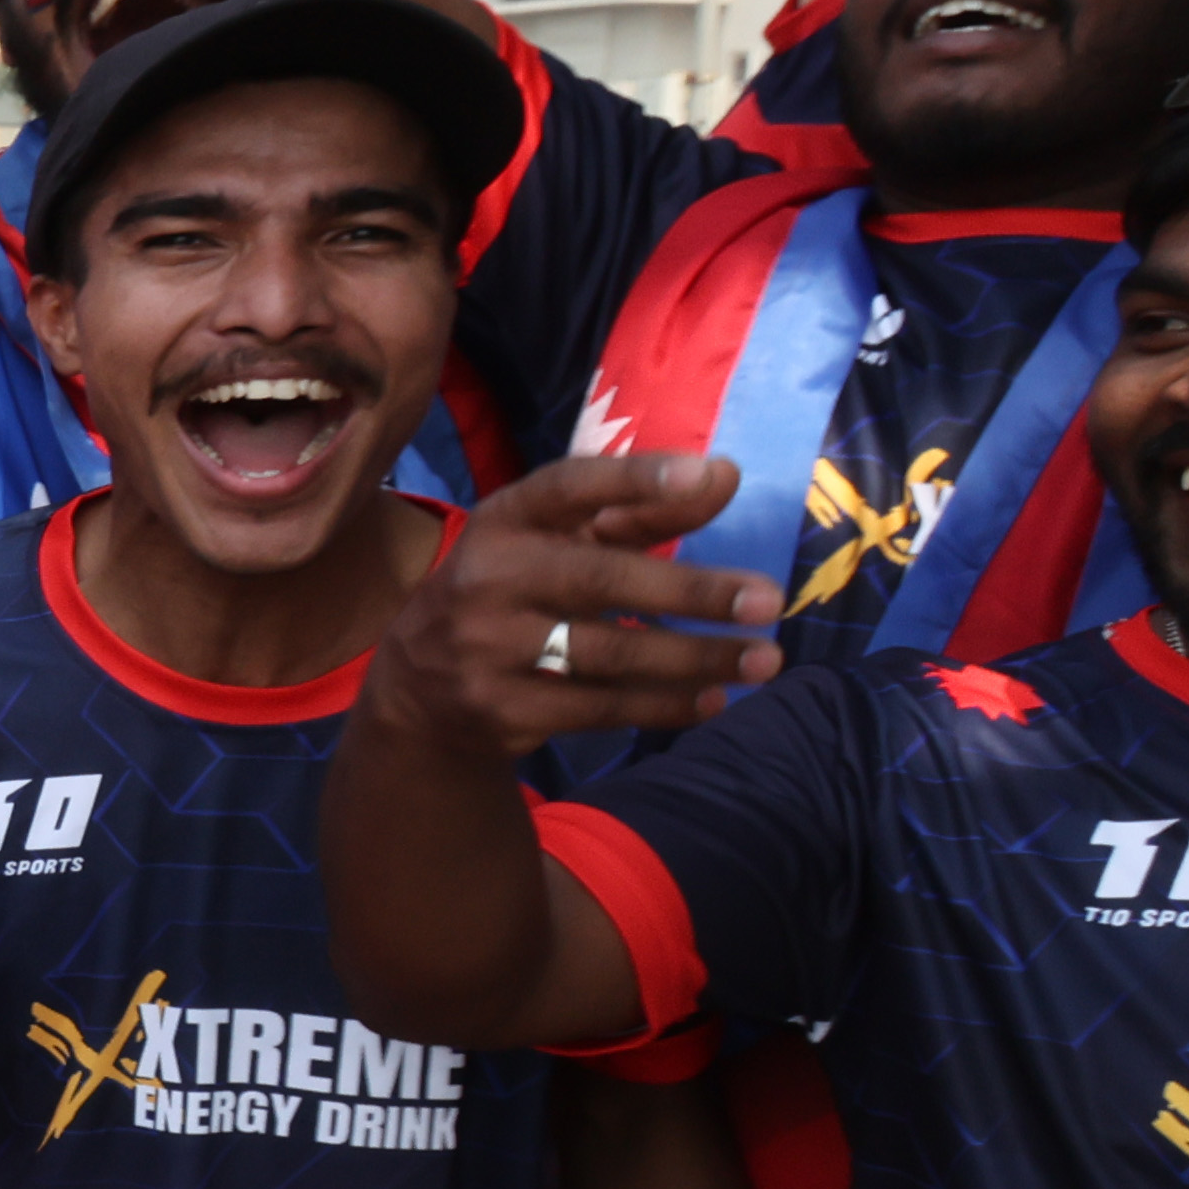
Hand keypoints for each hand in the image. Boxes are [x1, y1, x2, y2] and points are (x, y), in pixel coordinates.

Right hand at [383, 452, 789, 752]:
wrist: (418, 691)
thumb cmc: (515, 594)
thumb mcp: (561, 544)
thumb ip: (642, 512)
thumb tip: (726, 478)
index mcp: (502, 522)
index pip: (568, 487)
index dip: (636, 480)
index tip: (710, 477)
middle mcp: (486, 579)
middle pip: (602, 579)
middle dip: (692, 589)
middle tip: (770, 599)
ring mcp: (488, 650)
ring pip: (611, 655)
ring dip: (698, 659)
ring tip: (765, 660)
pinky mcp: (501, 711)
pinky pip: (600, 709)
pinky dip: (666, 706)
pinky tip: (715, 699)